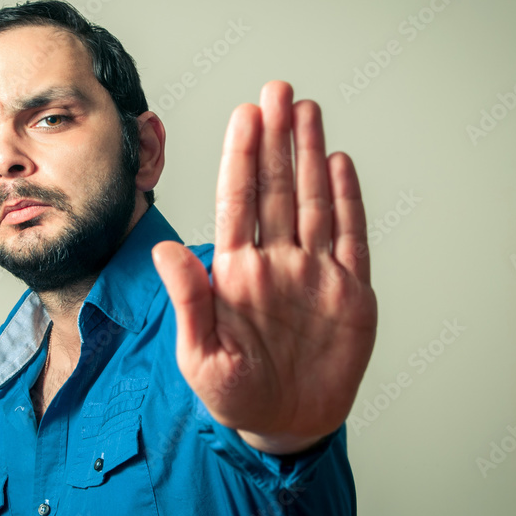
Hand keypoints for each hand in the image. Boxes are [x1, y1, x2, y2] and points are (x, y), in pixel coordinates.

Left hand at [152, 81, 376, 454]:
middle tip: (278, 90)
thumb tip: (165, 251)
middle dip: (277, 138)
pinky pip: (350, 237)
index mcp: (236, 272)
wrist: (285, 425)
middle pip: (276, 189)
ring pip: (313, 201)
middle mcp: (276, 261)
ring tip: (307, 111)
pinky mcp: (349, 292)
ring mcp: (314, 272)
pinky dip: (347, 200)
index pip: (237, 202)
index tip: (245, 115)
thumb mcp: (200, 354)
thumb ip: (189, 300)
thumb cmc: (235, 395)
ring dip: (310, 156)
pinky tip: (337, 163)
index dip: (241, 157)